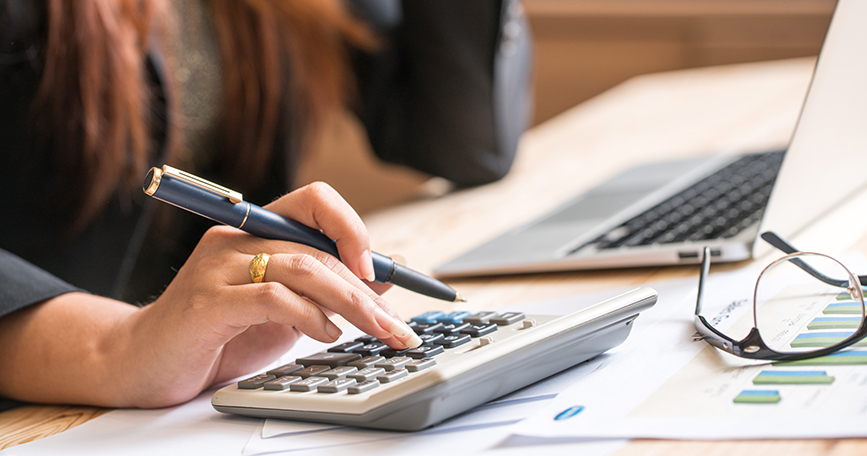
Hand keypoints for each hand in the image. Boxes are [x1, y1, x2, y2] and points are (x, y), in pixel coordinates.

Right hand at [0, 182, 419, 407]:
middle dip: (367, 288)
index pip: (316, 200)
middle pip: (319, 246)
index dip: (353, 227)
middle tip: (397, 324)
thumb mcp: (285, 309)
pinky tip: (325, 333)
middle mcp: (238, 239)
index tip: (378, 269)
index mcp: (257, 231)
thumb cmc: (217, 334)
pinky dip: (309, 316)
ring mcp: (219, 268)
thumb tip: (384, 277)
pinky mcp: (207, 302)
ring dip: (349, 302)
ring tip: (373, 330)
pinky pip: (273, 297)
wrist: (141, 362)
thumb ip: (326, 289)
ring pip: (304, 266)